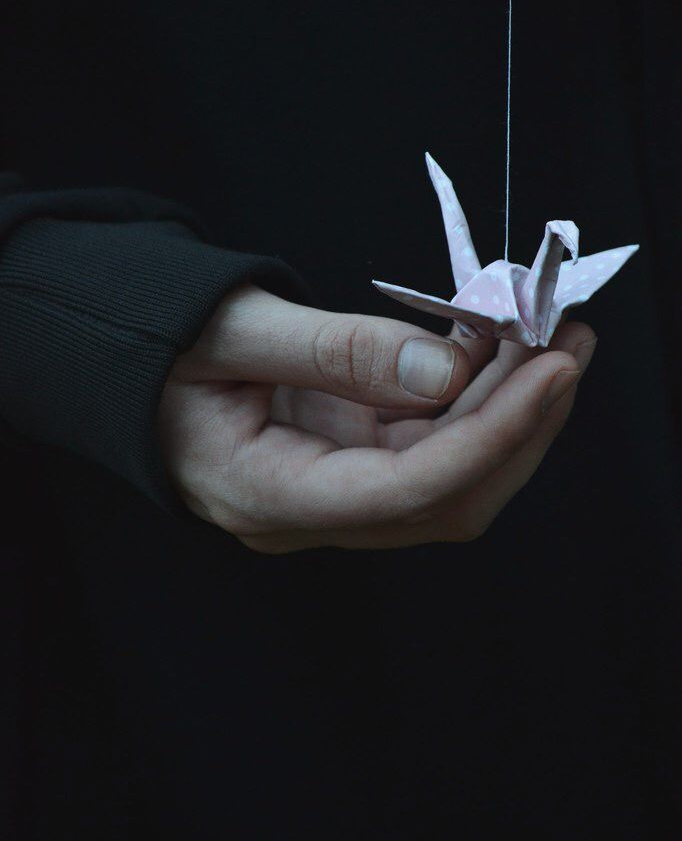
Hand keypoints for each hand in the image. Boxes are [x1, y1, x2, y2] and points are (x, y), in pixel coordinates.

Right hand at [156, 283, 596, 552]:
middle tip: (568, 340)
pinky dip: (473, 395)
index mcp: (267, 494)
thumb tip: (447, 368)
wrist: (121, 360)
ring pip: (449, 470)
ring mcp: (335, 488)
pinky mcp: (348, 459)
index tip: (552, 370)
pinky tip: (496, 346)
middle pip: (447, 496)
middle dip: (522, 424)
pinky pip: (428, 439)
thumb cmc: (153, 343)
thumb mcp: (234, 330)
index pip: (407, 491)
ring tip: (546, 333)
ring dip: (507, 406)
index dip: (491, 436)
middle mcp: (312, 510)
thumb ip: (337, 352)